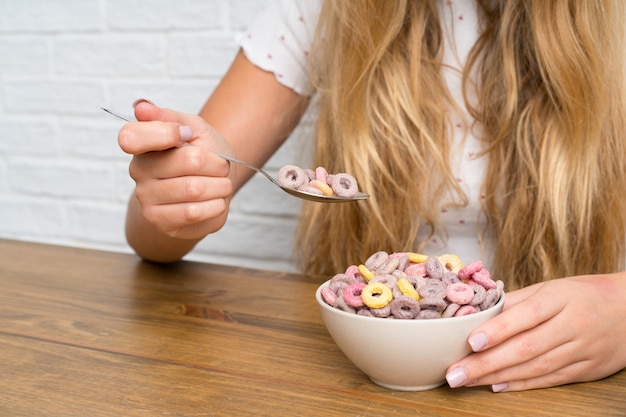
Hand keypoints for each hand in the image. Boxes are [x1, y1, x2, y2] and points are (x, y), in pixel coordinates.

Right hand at [118, 99, 234, 240]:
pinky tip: (216, 201)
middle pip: (188, 161)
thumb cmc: (202, 155)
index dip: (166, 133)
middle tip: (220, 165)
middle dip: (216, 163)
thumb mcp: (193, 127)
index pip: (131, 137)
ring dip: (220, 185)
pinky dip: (215, 205)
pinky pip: (193, 213)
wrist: (212, 189)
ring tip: (222, 184)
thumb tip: (141, 106)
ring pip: (194, 188)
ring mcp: (146, 198)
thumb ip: (170, 117)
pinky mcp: (160, 221)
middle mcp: (138, 171)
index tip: (188, 135)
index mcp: (142, 144)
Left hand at [445, 272, 625, 391]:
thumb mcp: (552, 288)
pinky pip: (551, 379)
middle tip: (455, 373)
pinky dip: (523, 384)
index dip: (497, 330)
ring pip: (536, 367)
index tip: (470, 342)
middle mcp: (573, 325)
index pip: (525, 315)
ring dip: (498, 377)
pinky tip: (497, 386)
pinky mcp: (588, 370)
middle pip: (526, 347)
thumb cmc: (583, 295)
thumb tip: (477, 310)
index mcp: (560, 298)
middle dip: (486, 363)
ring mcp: (583, 350)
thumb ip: (517, 301)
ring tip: (467, 381)